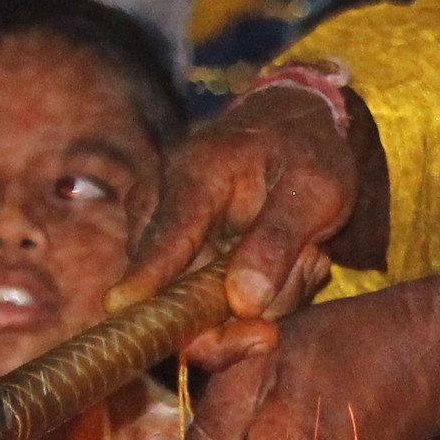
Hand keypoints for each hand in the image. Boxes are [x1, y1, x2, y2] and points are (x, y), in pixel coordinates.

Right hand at [117, 84, 358, 323]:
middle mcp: (161, 202)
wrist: (293, 127)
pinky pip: (204, 302)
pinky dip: (251, 297)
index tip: (122, 307)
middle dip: (231, 313)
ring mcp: (160, 229)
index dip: (147, 277)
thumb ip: (279, 240)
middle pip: (167, 285)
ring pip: (190, 301)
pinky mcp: (174, 255)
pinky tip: (291, 261)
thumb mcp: (317, 188)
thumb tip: (241, 303)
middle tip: (296, 292)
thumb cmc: (306, 151)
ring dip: (255, 299)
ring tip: (305, 256)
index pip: (168, 235)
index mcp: (196, 173)